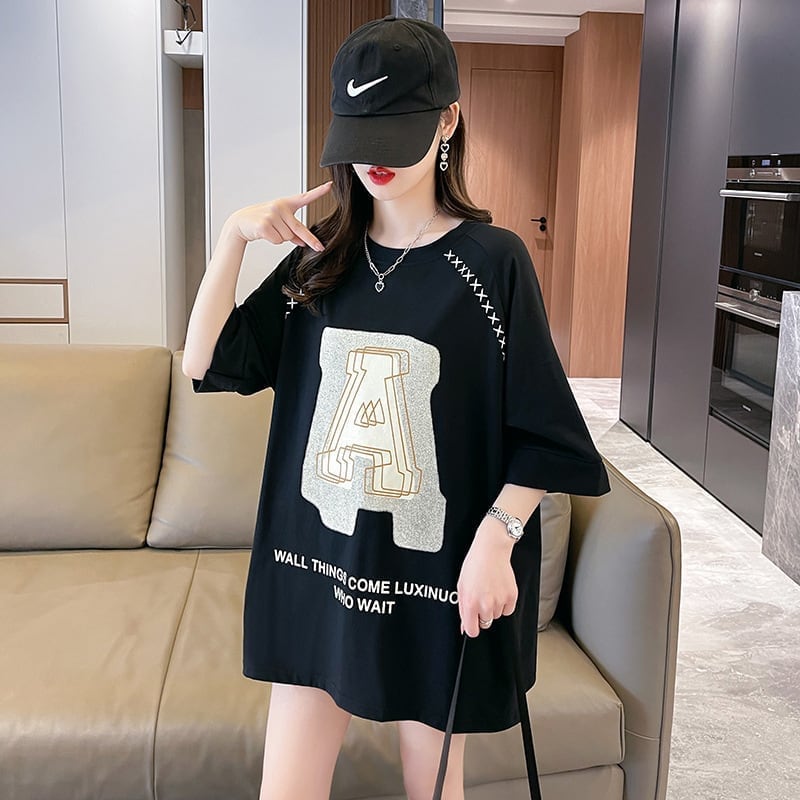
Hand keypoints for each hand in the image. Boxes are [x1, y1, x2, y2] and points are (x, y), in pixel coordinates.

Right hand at [229, 180, 332, 249]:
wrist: (240, 222)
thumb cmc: (261, 220)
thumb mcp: (278, 223)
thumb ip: (293, 232)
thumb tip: (304, 242)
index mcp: (286, 204)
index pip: (305, 197)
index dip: (318, 192)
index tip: (330, 186)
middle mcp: (280, 207)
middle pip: (299, 228)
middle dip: (309, 240)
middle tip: (319, 248)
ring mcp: (272, 215)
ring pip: (287, 237)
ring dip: (280, 238)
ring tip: (270, 230)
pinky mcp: (265, 225)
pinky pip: (277, 240)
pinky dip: (273, 240)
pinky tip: (265, 233)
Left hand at [456, 520, 517, 636]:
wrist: (491, 551)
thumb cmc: (474, 565)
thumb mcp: (461, 587)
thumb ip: (462, 608)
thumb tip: (464, 626)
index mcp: (470, 603)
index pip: (472, 631)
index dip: (472, 627)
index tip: (472, 622)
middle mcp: (485, 604)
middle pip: (485, 623)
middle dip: (482, 614)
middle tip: (481, 597)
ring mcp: (500, 601)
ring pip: (497, 615)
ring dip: (493, 607)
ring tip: (490, 590)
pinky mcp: (511, 597)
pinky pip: (508, 610)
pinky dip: (504, 603)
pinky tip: (499, 590)